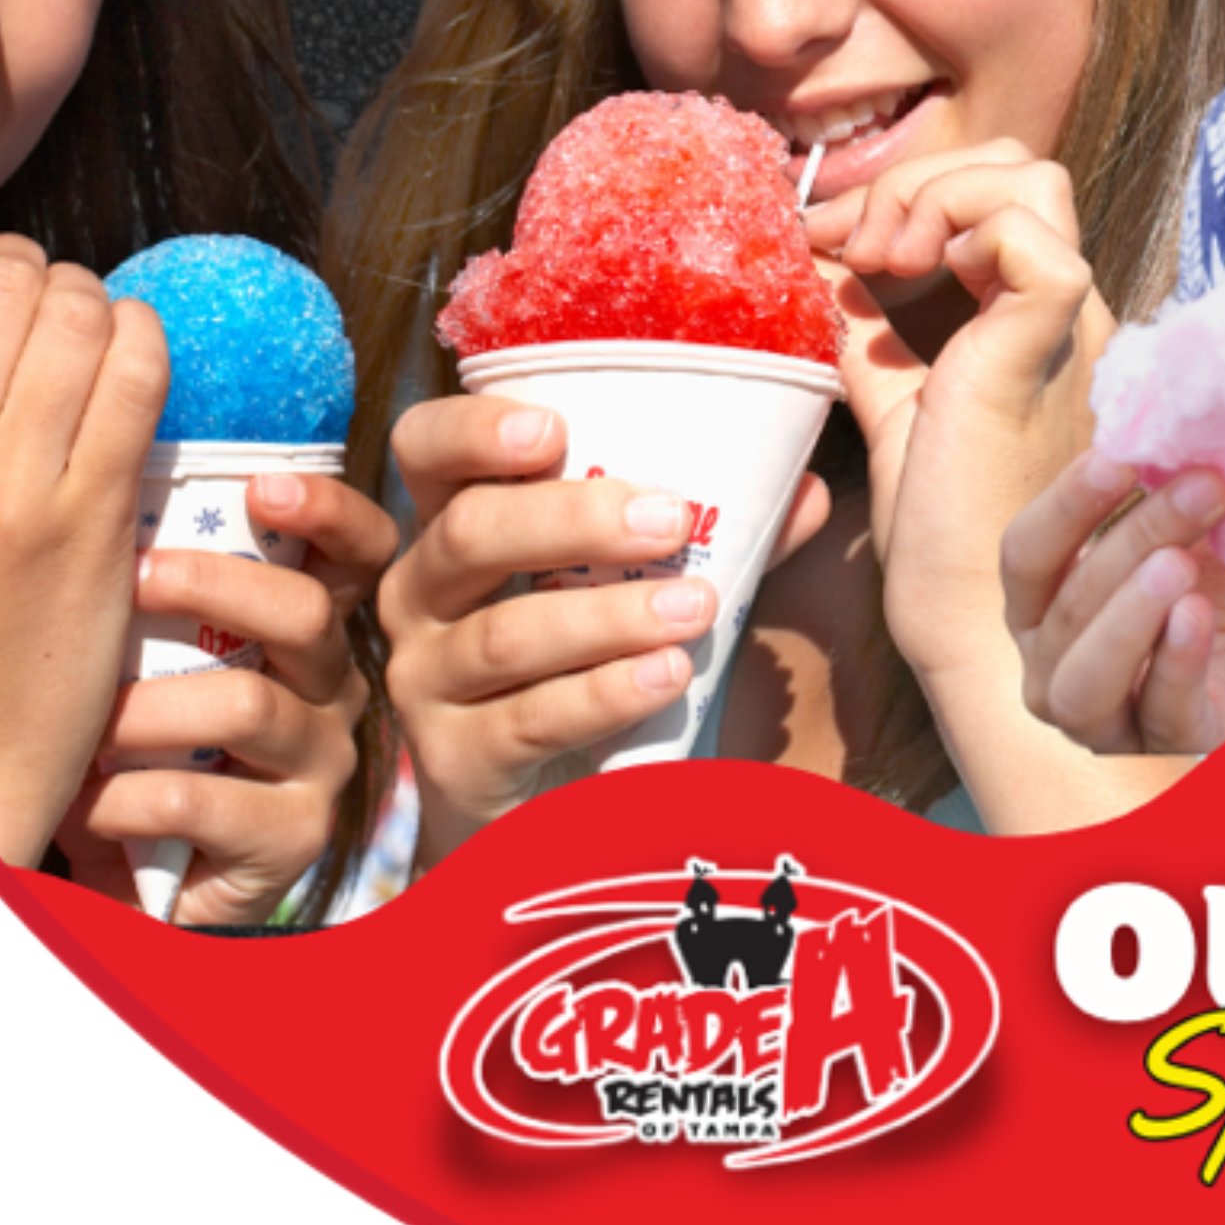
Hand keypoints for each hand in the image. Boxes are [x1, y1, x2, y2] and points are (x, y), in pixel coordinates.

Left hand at [58, 471, 397, 928]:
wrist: (134, 879)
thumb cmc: (135, 741)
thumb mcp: (154, 653)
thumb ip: (161, 577)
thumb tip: (106, 469)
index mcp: (309, 626)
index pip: (361, 549)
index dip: (329, 509)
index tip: (261, 484)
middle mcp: (333, 686)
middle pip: (308, 613)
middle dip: (215, 586)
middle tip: (132, 580)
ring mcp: (321, 765)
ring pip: (250, 705)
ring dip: (147, 712)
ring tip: (86, 727)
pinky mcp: (293, 841)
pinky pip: (205, 802)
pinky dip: (127, 799)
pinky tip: (85, 802)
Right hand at [378, 399, 828, 870]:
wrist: (541, 797)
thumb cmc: (586, 651)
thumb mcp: (631, 576)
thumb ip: (711, 530)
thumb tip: (805, 493)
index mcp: (453, 520)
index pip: (424, 447)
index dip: (473, 429)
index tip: (554, 427)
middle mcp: (419, 592)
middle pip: (468, 533)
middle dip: (573, 520)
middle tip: (669, 520)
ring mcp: (425, 678)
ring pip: (504, 635)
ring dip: (607, 618)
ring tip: (693, 609)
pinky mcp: (454, 760)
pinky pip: (527, 720)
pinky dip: (603, 695)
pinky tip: (666, 677)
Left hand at [810, 142, 1107, 686]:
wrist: (969, 618)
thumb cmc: (941, 535)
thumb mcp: (895, 409)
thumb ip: (873, 340)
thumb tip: (826, 269)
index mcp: (1032, 324)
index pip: (1000, 196)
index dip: (913, 193)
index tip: (835, 239)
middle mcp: (1064, 315)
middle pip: (1024, 167)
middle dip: (924, 177)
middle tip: (859, 241)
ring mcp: (1066, 327)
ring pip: (1032, 178)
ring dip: (934, 192)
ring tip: (881, 256)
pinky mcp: (1045, 346)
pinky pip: (1029, 234)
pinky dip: (959, 222)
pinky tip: (907, 273)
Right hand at [1001, 453, 1224, 755]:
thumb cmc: (1215, 604)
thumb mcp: (1196, 537)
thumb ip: (1177, 488)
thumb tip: (1181, 415)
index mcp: (1045, 608)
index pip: (1025, 554)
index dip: (1065, 505)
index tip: (1120, 454)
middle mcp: (1053, 670)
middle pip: (1064, 608)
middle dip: (1130, 538)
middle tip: (1201, 485)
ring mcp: (1105, 724)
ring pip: (1084, 681)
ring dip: (1128, 614)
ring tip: (1178, 565)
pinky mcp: (1167, 756)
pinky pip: (1159, 716)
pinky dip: (1176, 664)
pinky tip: (1199, 617)